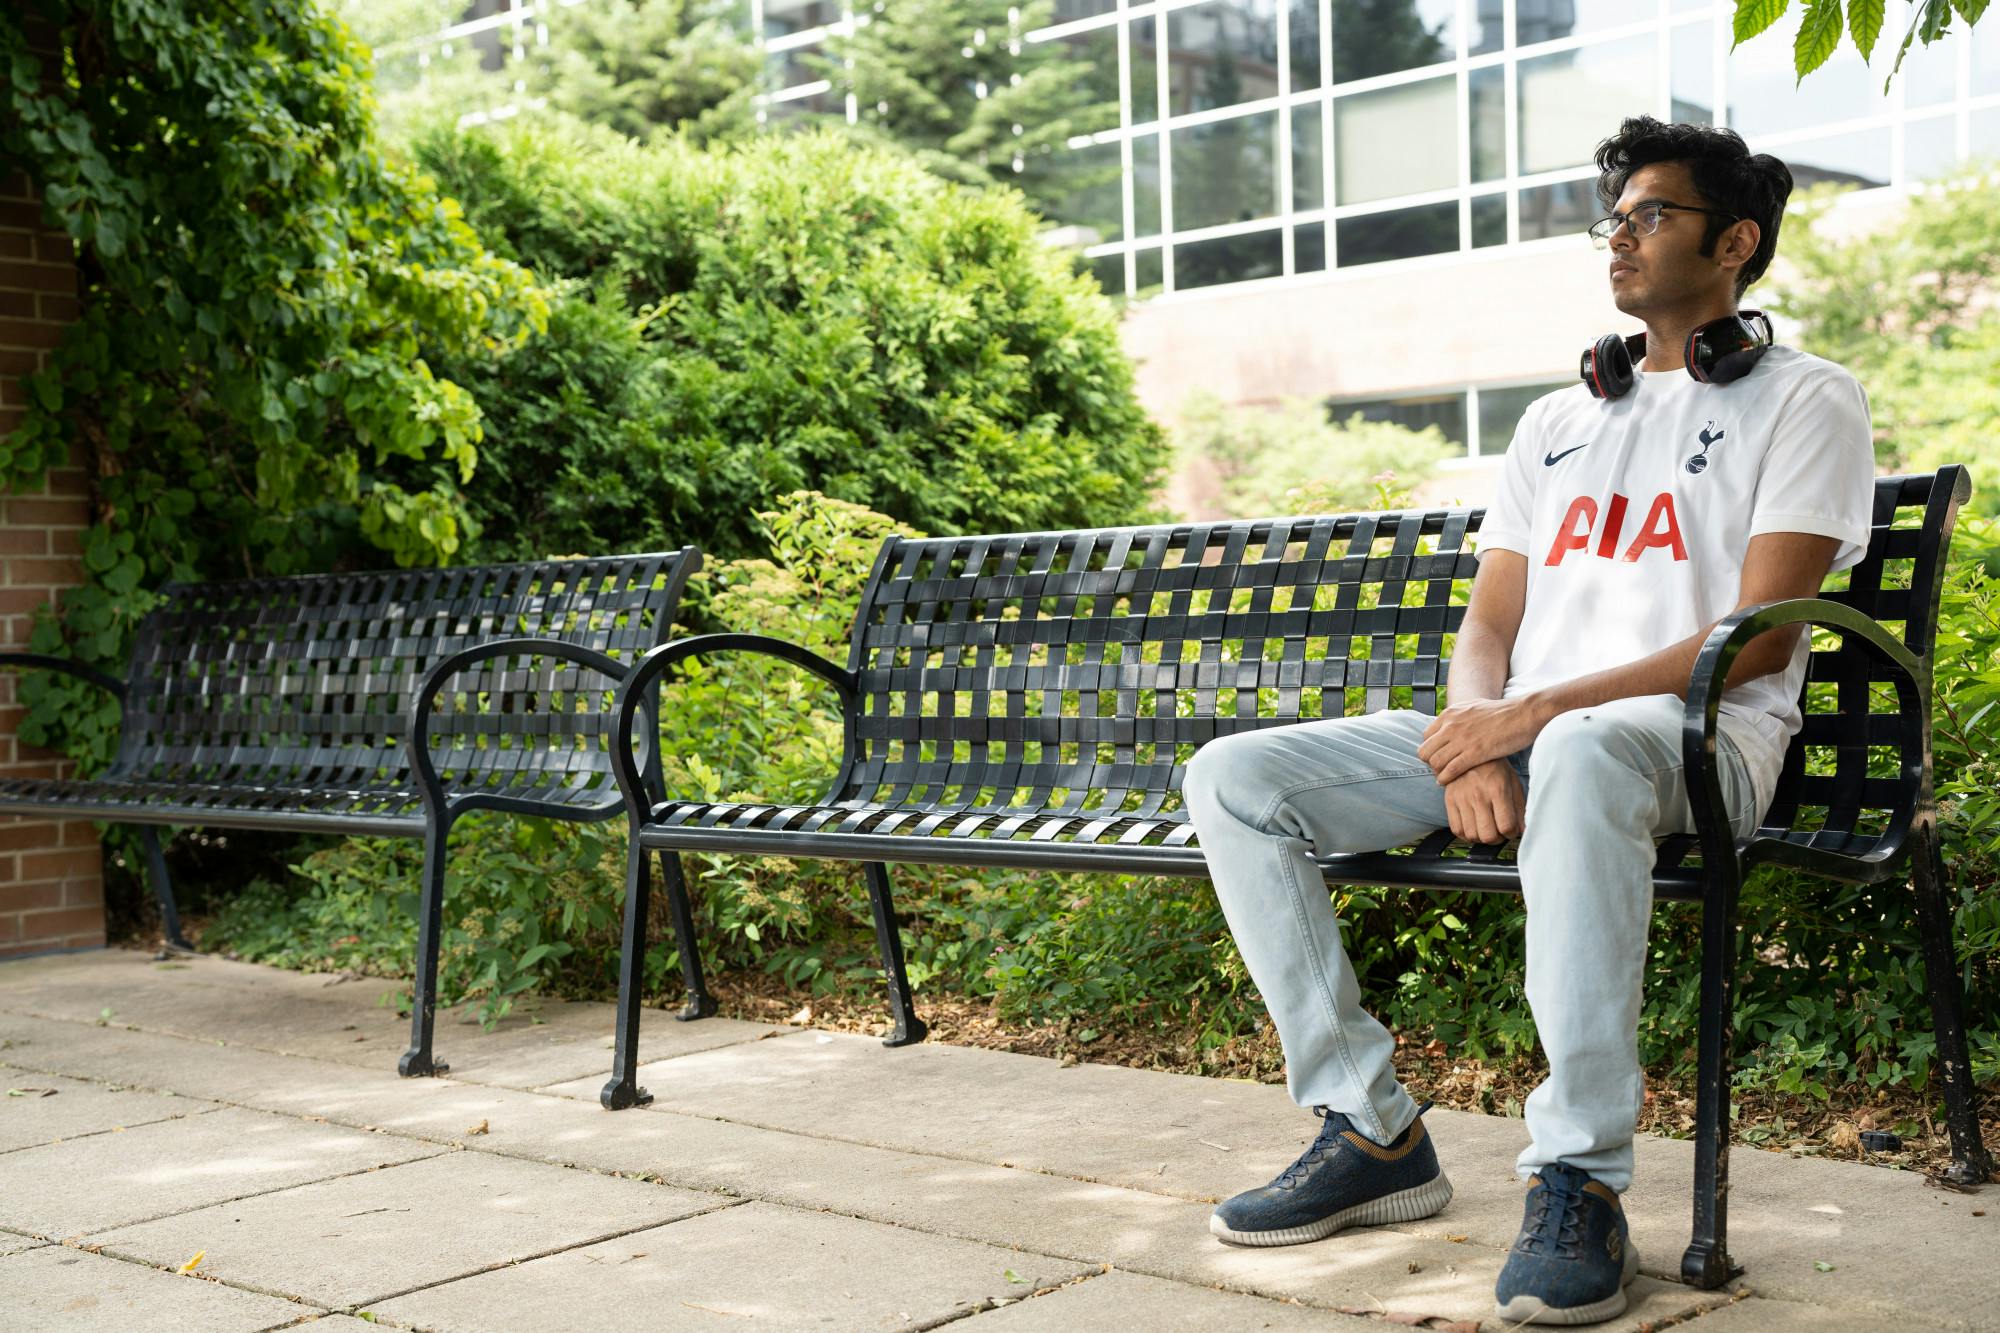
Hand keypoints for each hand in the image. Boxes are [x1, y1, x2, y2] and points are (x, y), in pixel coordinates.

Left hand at [1418, 696, 1546, 785]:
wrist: (1523, 713)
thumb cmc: (1503, 713)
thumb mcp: (1473, 708)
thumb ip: (1459, 718)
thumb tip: (1451, 726)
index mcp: (1450, 714)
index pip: (1426, 737)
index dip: (1431, 750)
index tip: (1440, 757)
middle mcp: (1451, 725)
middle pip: (1425, 751)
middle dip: (1430, 763)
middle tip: (1441, 770)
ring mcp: (1462, 739)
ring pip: (1435, 762)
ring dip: (1438, 773)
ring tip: (1446, 777)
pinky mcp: (1475, 752)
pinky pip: (1450, 770)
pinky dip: (1446, 779)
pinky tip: (1449, 782)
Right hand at [1444, 758, 1525, 844]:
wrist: (1469, 752)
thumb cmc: (1495, 768)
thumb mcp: (1513, 783)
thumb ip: (1519, 807)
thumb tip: (1522, 830)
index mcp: (1497, 790)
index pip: (1506, 826)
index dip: (1511, 834)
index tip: (1511, 830)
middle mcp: (1478, 796)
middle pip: (1488, 835)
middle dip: (1497, 839)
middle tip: (1499, 832)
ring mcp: (1462, 799)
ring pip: (1471, 835)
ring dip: (1481, 838)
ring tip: (1486, 829)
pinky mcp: (1450, 801)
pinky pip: (1456, 829)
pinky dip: (1466, 835)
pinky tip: (1473, 827)